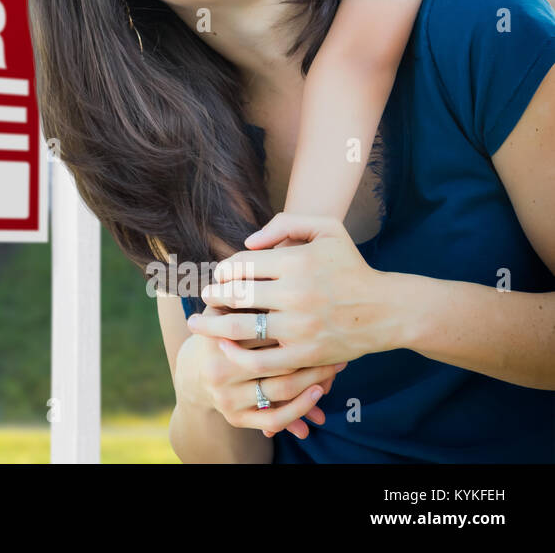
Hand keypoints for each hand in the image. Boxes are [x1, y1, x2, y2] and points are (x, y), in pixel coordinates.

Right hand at [177, 305, 344, 439]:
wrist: (193, 374)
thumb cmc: (220, 334)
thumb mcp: (222, 312)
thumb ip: (241, 295)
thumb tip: (275, 278)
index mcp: (216, 339)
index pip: (263, 330)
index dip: (293, 322)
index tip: (321, 316)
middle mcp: (219, 371)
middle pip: (276, 360)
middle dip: (311, 352)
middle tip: (338, 343)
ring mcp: (226, 397)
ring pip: (281, 390)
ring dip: (314, 379)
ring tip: (335, 367)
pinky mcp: (235, 418)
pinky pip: (275, 418)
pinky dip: (300, 409)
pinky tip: (318, 394)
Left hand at [192, 213, 393, 370]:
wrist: (386, 310)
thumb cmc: (350, 265)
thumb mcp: (326, 229)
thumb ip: (285, 223)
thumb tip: (248, 242)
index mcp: (296, 262)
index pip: (240, 265)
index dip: (223, 271)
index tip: (219, 277)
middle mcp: (295, 294)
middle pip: (235, 296)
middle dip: (213, 297)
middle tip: (204, 298)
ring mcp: (299, 327)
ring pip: (241, 329)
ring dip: (212, 327)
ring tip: (198, 324)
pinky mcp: (305, 355)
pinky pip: (261, 361)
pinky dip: (237, 356)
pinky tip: (224, 348)